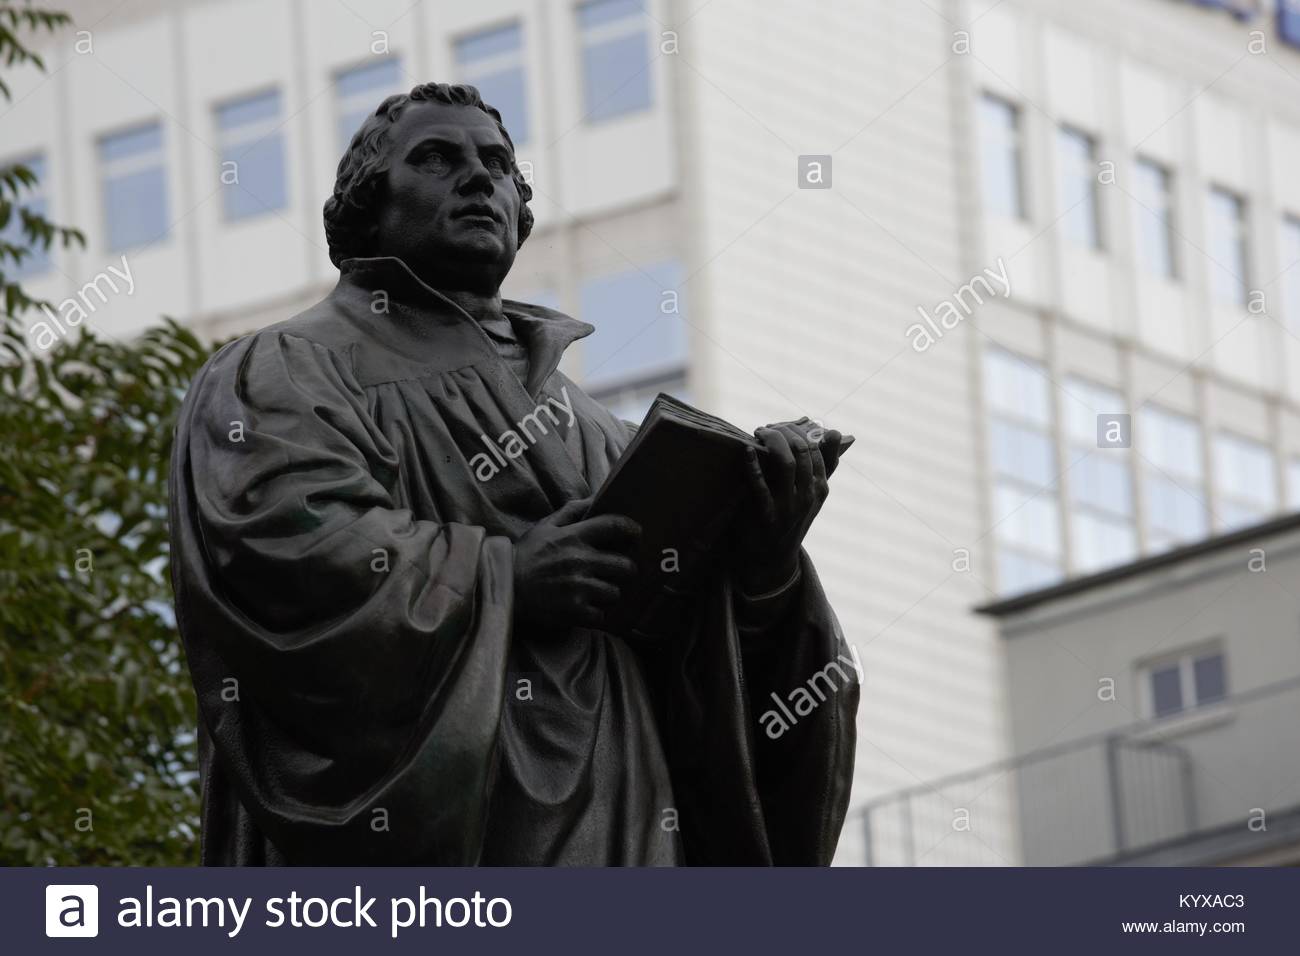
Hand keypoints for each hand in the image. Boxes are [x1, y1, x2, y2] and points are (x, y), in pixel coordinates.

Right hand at [513, 497, 640, 631]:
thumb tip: (594, 498)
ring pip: (615, 592)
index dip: (631, 529)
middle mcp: (579, 560)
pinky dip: (595, 614)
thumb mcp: (544, 527)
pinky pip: (600, 615)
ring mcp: (578, 587)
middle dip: (626, 569)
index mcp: (573, 537)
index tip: (636, 535)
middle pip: (625, 565)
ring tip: (597, 592)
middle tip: (618, 572)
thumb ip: (571, 511)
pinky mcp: (573, 610)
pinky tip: (585, 609)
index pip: (614, 525)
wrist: (501, 588)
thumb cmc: (524, 556)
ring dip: (609, 593)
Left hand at [739, 420, 840, 593]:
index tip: (781, 426)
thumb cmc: (790, 518)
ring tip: (758, 433)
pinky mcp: (767, 516)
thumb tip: (837, 433)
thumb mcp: (813, 494)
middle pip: (801, 450)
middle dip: (783, 431)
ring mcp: (789, 507)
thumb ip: (825, 466)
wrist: (772, 558)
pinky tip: (746, 450)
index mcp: (821, 487)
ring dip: (770, 441)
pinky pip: (759, 485)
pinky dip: (752, 465)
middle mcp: (809, 496)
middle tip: (766, 428)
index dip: (797, 430)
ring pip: (785, 462)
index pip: (816, 447)